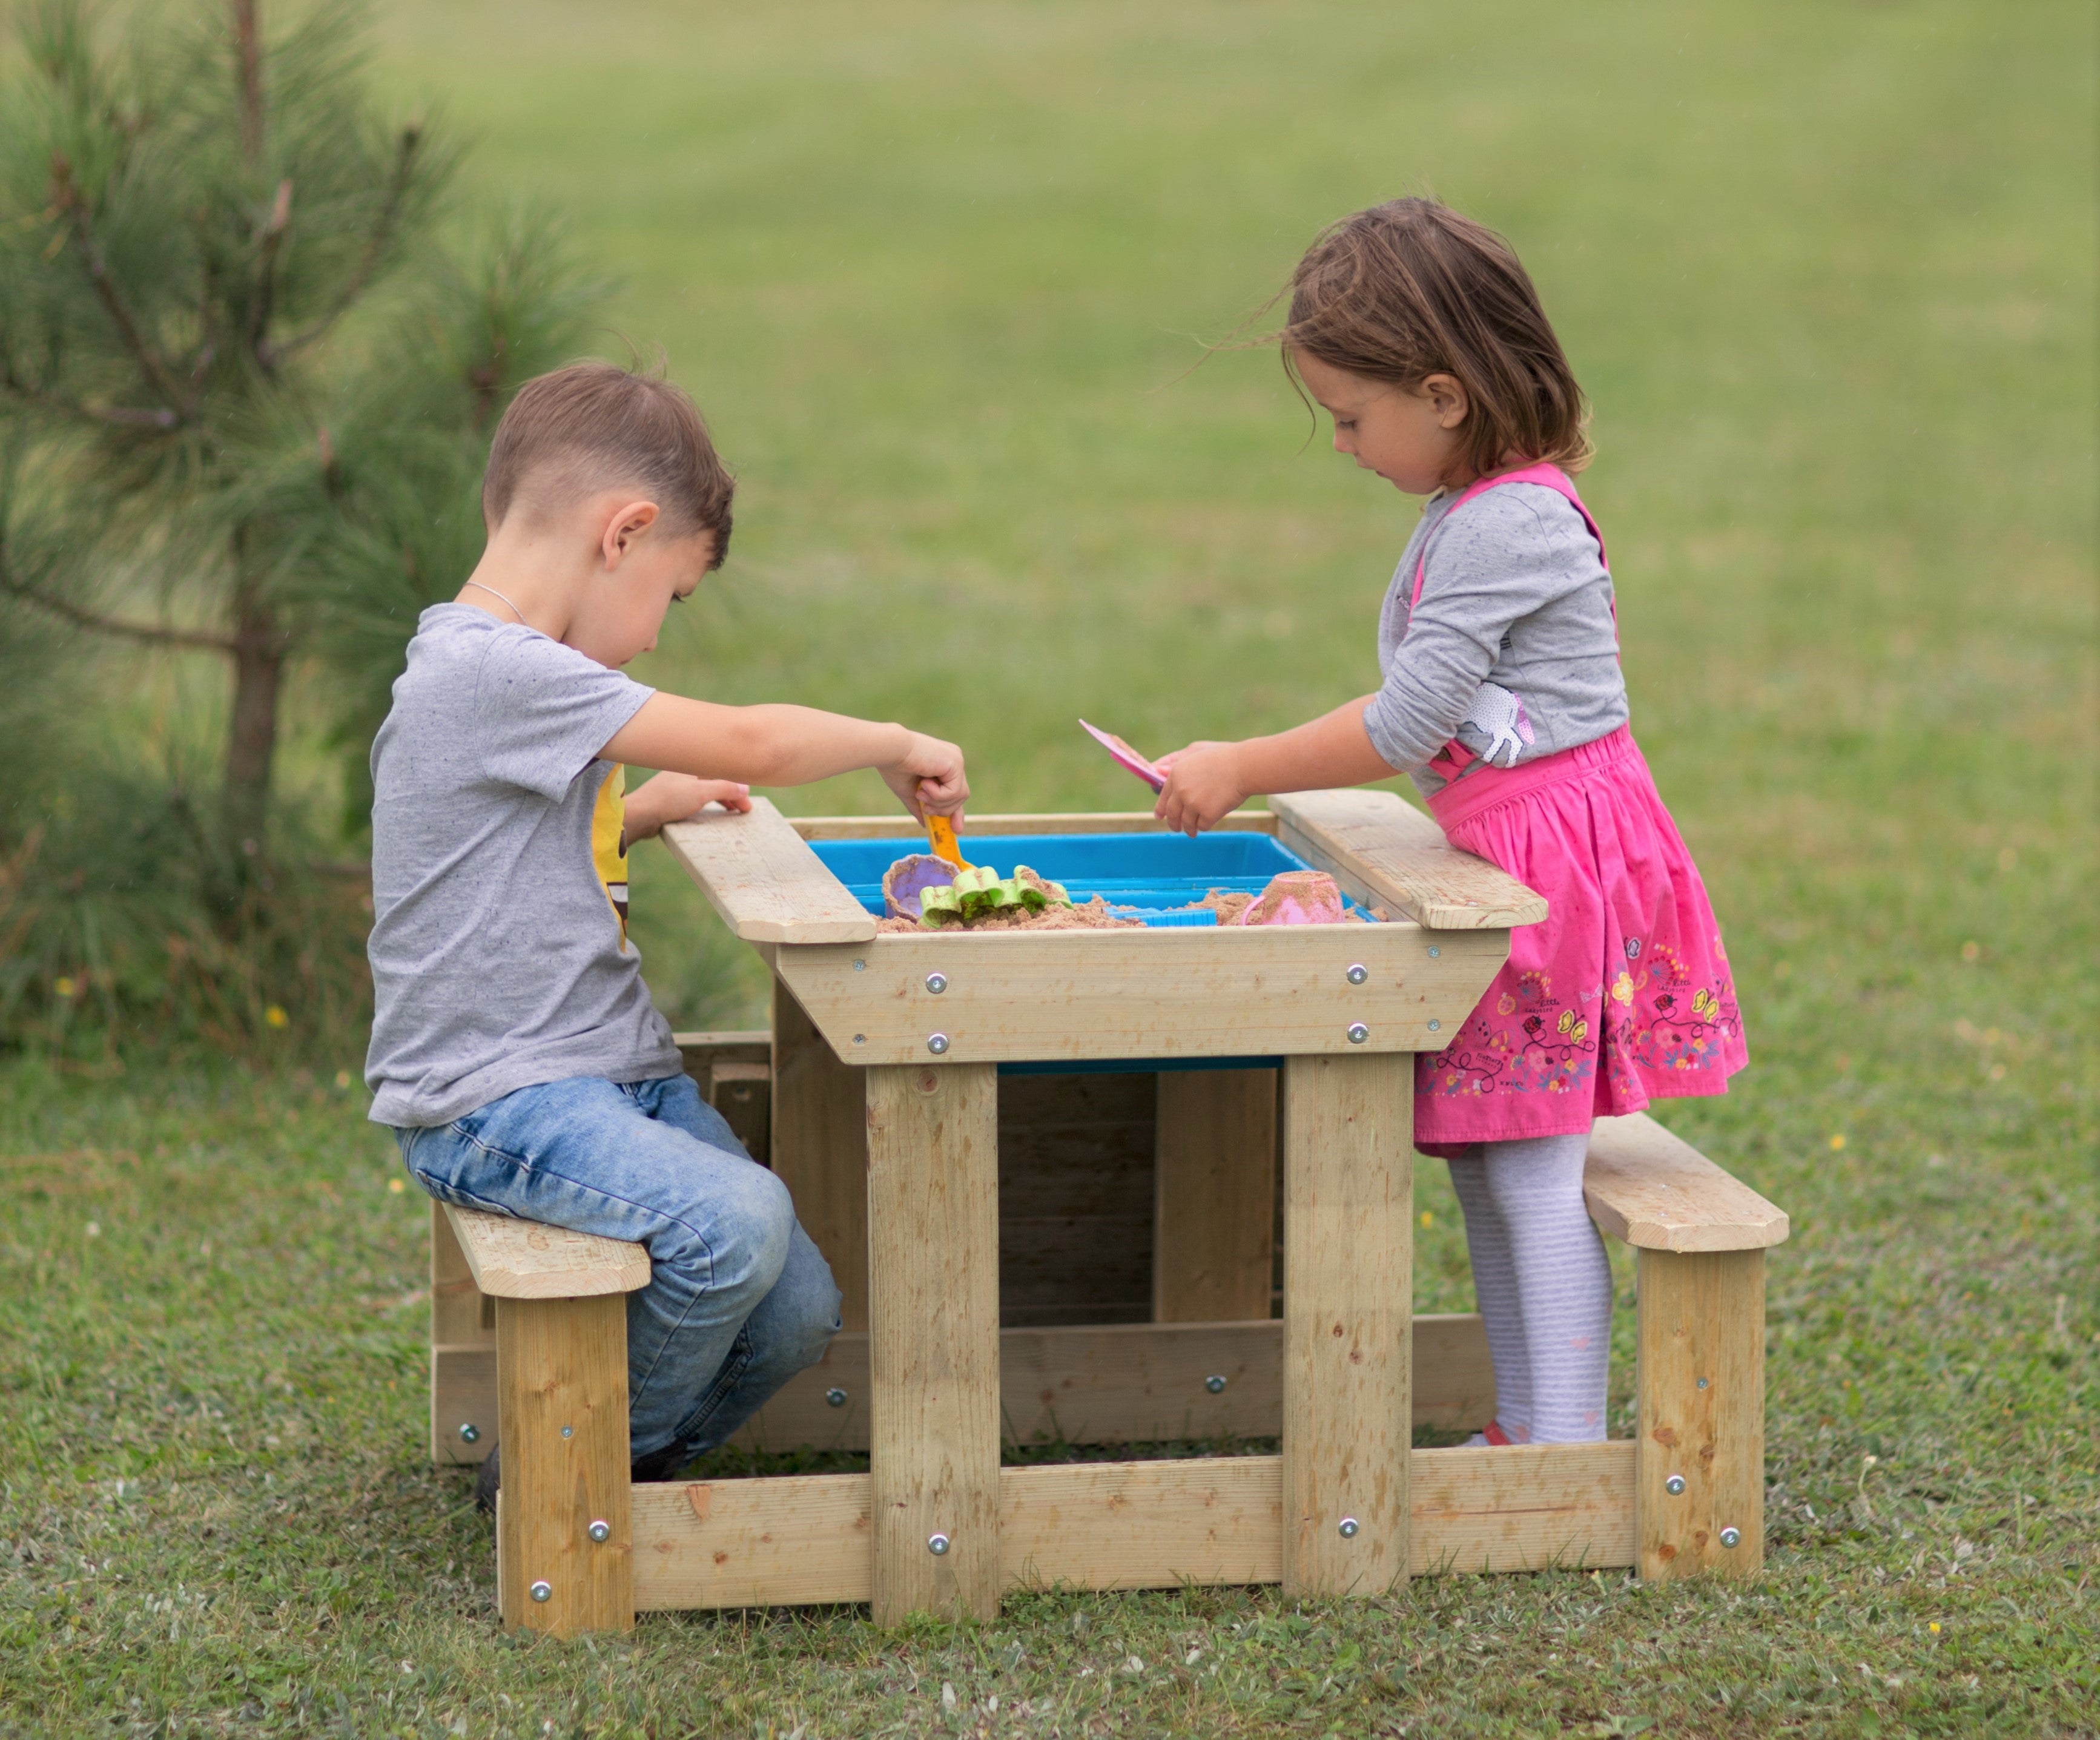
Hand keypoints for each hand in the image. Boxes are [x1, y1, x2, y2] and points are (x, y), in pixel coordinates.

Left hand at [621, 773, 752, 844]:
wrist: (639, 815)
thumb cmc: (667, 800)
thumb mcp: (701, 793)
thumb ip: (724, 788)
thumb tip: (744, 788)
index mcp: (691, 766)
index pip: (721, 773)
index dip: (737, 786)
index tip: (747, 802)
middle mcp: (684, 773)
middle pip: (715, 781)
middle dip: (732, 793)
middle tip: (744, 809)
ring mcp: (677, 787)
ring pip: (706, 790)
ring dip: (721, 800)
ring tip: (732, 812)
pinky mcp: (671, 800)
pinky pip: (697, 799)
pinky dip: (709, 805)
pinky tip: (711, 814)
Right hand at [879, 730, 968, 824]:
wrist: (890, 750)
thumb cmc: (895, 767)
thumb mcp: (909, 792)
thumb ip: (920, 806)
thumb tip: (925, 824)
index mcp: (944, 765)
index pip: (956, 792)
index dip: (956, 811)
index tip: (956, 829)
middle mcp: (954, 761)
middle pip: (960, 797)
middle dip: (944, 810)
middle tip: (926, 809)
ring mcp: (956, 761)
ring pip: (960, 797)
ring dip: (938, 802)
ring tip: (920, 793)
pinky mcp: (956, 762)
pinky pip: (954, 792)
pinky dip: (938, 795)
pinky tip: (924, 784)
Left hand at [1153, 740, 1247, 836]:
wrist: (1243, 766)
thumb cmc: (1222, 756)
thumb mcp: (1195, 752)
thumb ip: (1176, 762)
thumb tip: (1158, 772)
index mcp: (1175, 774)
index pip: (1163, 797)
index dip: (1161, 809)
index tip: (1160, 816)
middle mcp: (1180, 791)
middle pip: (1172, 814)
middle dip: (1173, 824)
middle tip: (1177, 828)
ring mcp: (1193, 803)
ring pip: (1186, 824)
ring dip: (1189, 829)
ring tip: (1193, 832)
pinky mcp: (1207, 814)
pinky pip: (1202, 826)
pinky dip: (1205, 825)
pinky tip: (1209, 822)